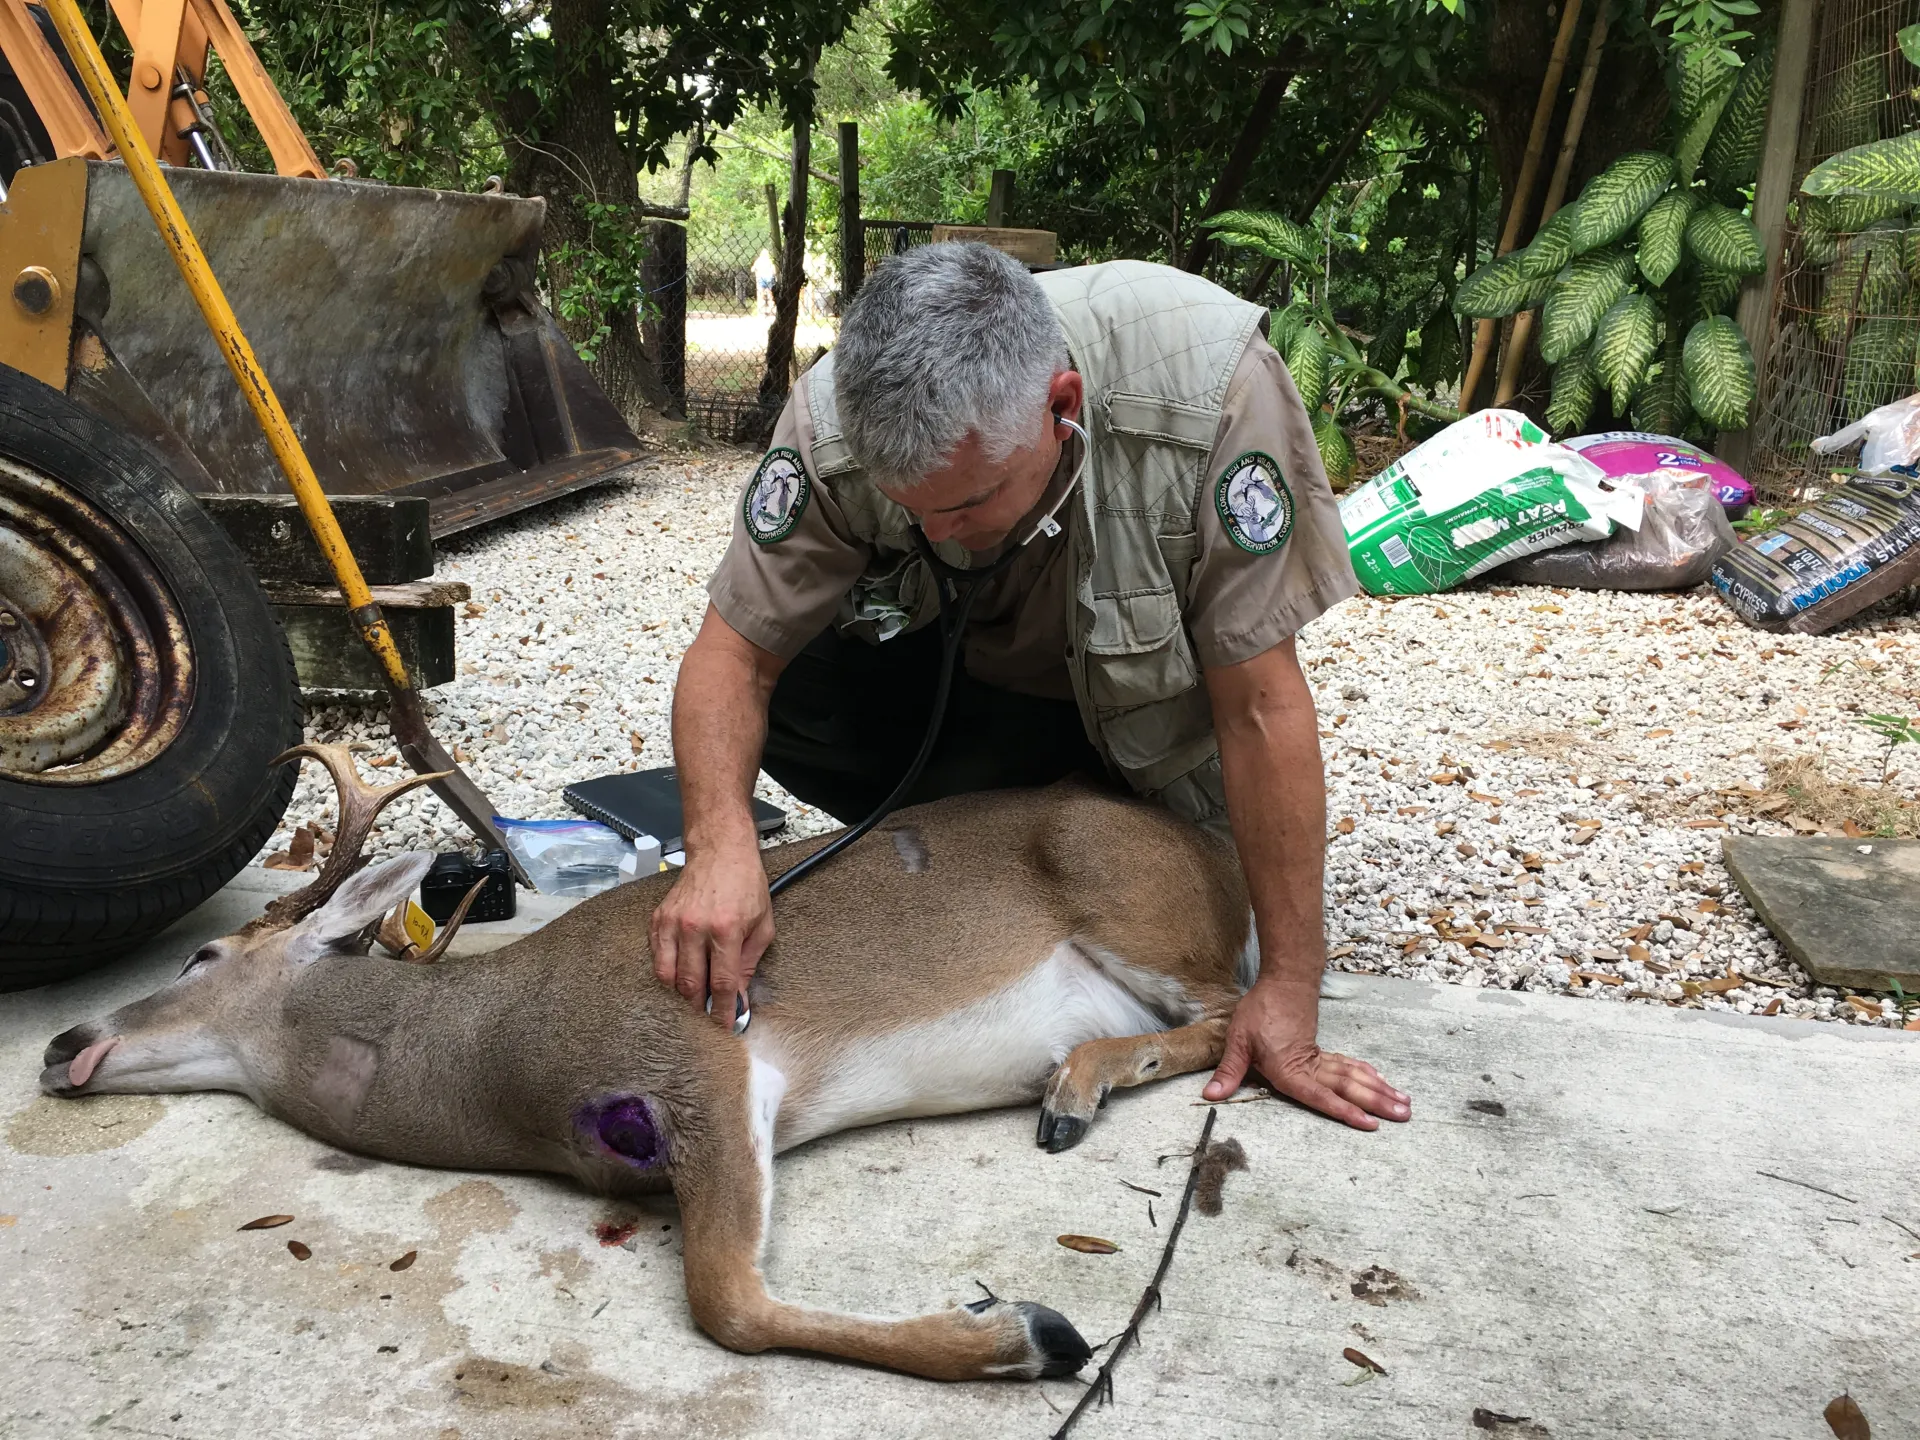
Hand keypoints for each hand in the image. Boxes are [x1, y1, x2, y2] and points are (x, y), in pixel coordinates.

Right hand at [648, 839, 773, 1028]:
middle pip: (690, 984)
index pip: (721, 983)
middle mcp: (695, 927)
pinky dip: (667, 973)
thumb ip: (748, 964)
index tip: (725, 1027)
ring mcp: (673, 923)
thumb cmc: (746, 886)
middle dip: (699, 1008)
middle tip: (707, 1020)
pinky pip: (657, 958)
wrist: (721, 852)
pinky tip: (680, 976)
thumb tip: (739, 998)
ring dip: (680, 995)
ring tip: (693, 1001)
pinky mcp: (659, 919)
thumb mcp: (762, 925)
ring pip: (668, 976)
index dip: (723, 1011)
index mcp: (726, 930)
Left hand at [1201, 977, 1410, 1128]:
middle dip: (1377, 1103)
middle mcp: (1309, 1066)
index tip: (1369, 1123)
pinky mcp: (1321, 1049)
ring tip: (1403, 1104)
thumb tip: (1210, 1095)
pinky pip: (1347, 1065)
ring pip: (1353, 1077)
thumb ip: (1230, 1071)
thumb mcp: (1238, 1040)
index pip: (1320, 1096)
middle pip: (1347, 1088)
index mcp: (1289, 1069)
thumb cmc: (1259, 1009)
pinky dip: (1366, 1075)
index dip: (1344, 1111)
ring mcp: (1318, 1057)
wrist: (1284, 978)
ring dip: (1378, 1090)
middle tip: (1405, 1115)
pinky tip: (1380, 1082)